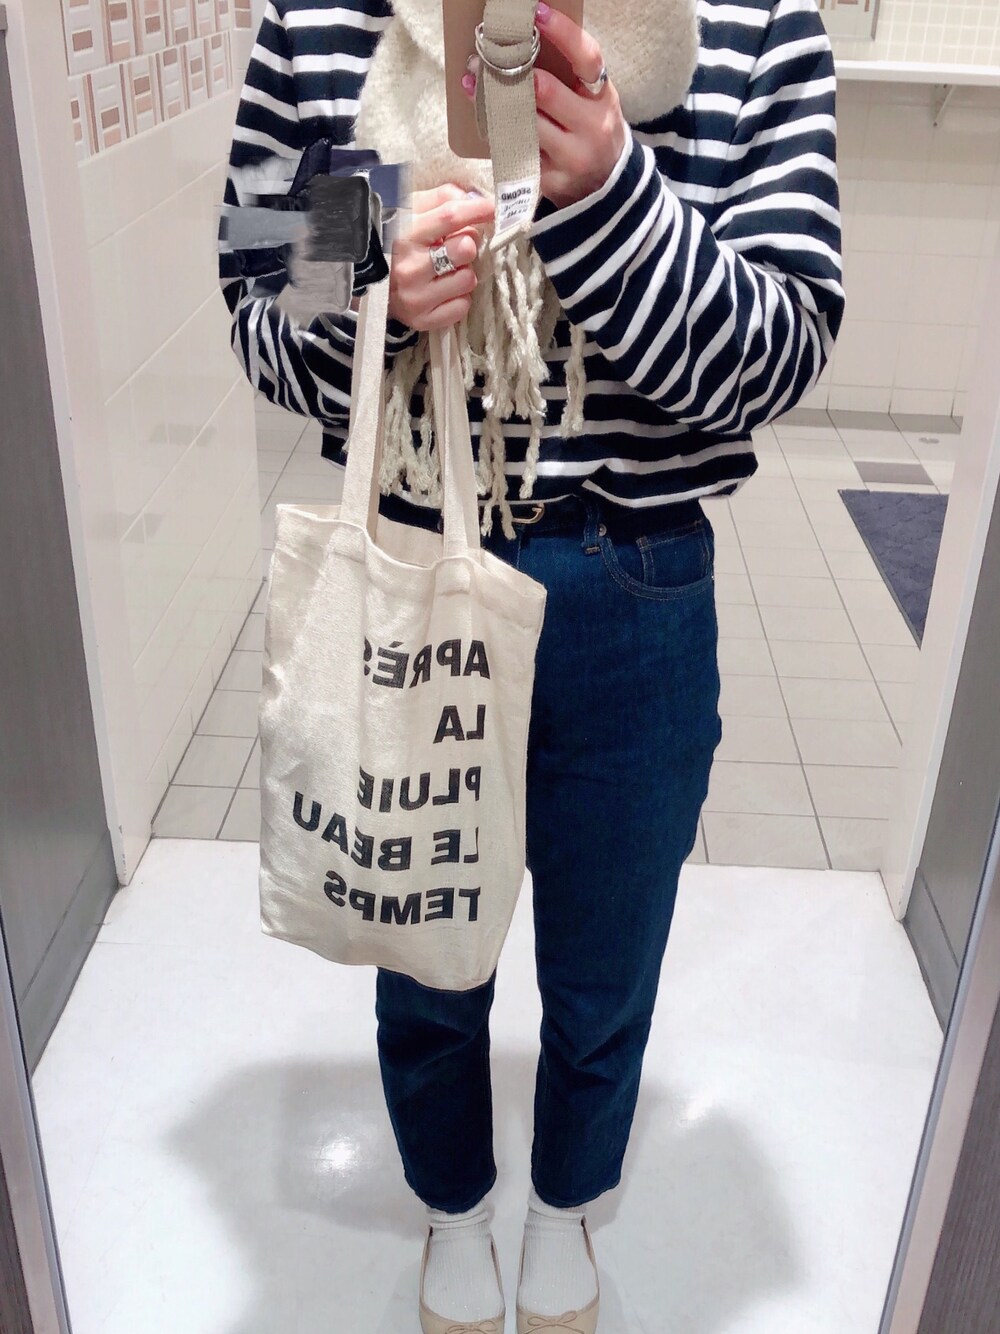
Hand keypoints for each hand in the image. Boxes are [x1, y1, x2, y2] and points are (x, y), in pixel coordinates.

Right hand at [387, 185, 495, 330]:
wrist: (365, 283)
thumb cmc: (395, 242)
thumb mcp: (409, 212)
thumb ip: (441, 199)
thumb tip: (474, 199)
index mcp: (403, 235)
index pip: (449, 217)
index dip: (476, 210)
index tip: (491, 208)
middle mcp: (408, 268)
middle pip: (465, 248)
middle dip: (468, 243)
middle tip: (456, 245)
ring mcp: (416, 297)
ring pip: (468, 279)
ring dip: (465, 272)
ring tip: (448, 270)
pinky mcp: (422, 320)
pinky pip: (462, 306)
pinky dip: (460, 297)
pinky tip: (444, 290)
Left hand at [461, 1, 626, 209]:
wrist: (607, 189)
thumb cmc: (592, 134)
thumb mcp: (595, 103)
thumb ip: (572, 78)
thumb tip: (529, 41)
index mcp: (603, 99)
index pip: (586, 58)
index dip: (562, 33)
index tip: (537, 13)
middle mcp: (591, 128)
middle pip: (545, 91)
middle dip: (512, 71)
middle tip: (485, 54)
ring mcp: (570, 157)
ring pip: (524, 122)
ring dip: (494, 100)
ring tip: (473, 82)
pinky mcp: (549, 180)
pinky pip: (515, 149)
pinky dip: (497, 131)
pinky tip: (483, 117)